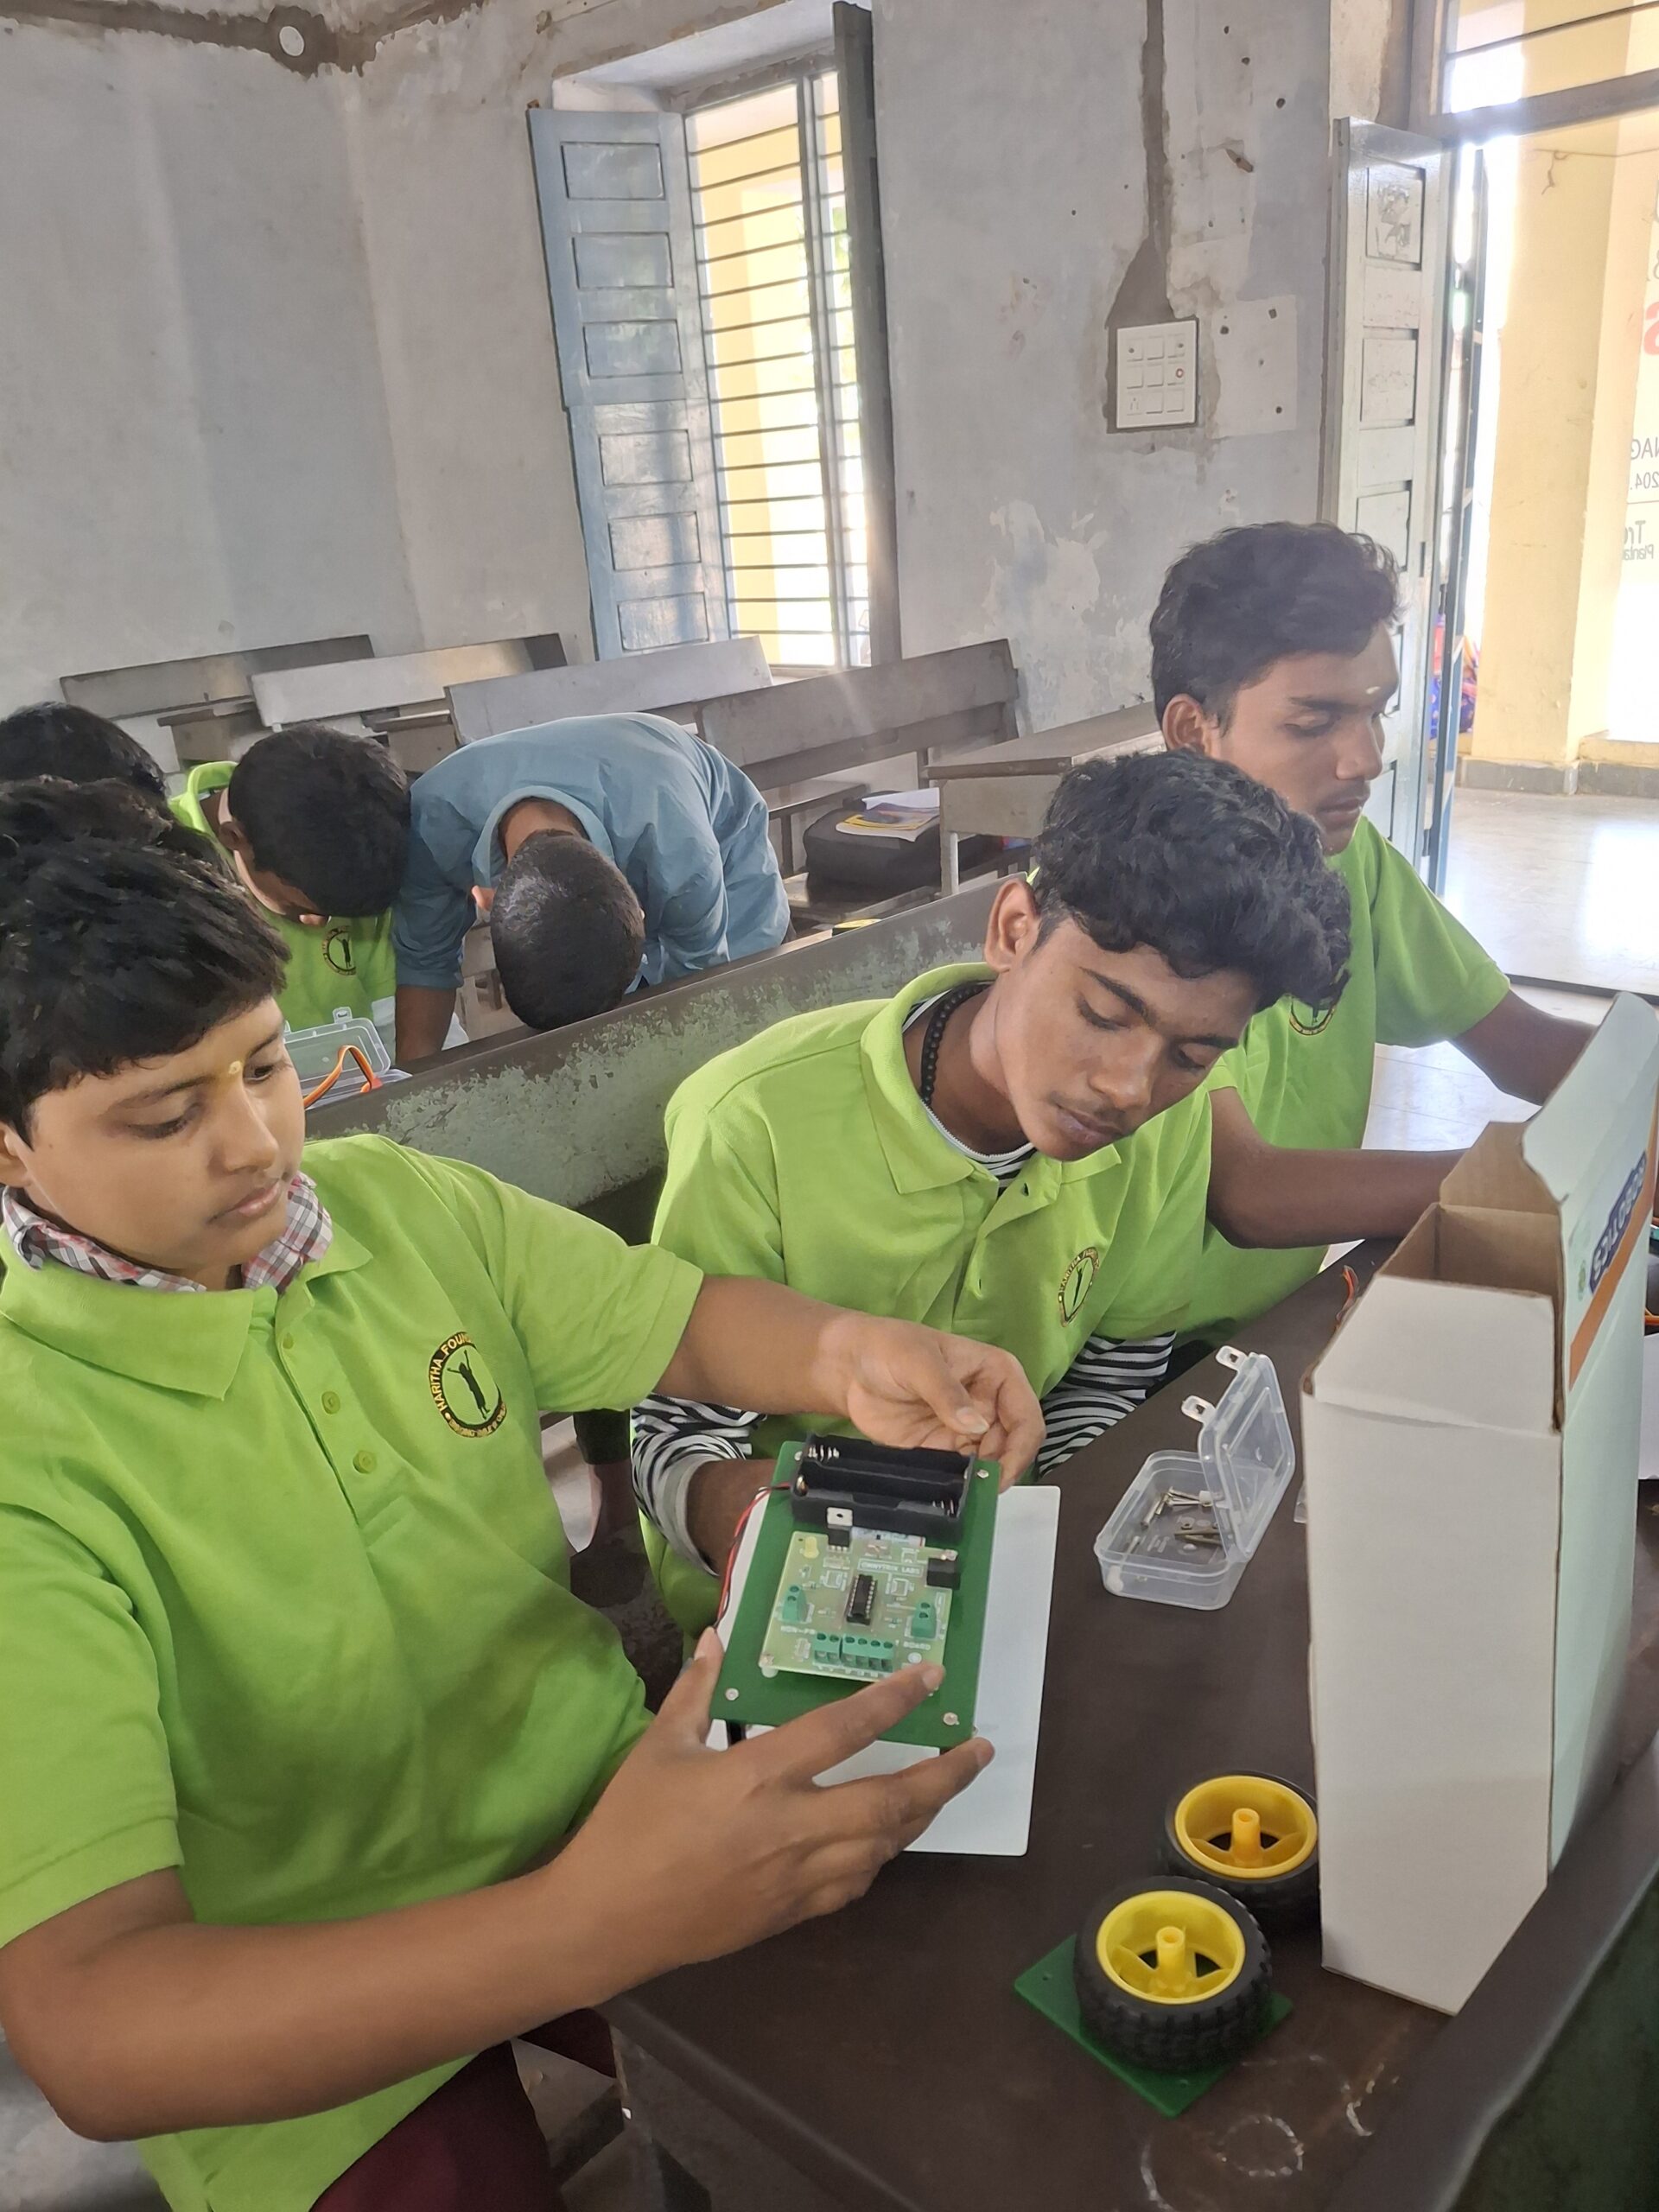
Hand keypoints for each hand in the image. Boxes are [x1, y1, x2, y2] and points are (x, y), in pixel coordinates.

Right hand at [554, 1632, 992, 1987]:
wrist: (606, 1920)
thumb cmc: (629, 1825)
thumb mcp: (660, 1745)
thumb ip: (696, 1689)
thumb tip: (715, 1636)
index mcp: (758, 1775)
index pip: (844, 1730)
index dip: (895, 1700)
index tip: (933, 1677)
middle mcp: (791, 1826)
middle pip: (890, 1800)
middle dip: (944, 1775)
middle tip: (978, 1750)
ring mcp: (796, 1876)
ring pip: (883, 1845)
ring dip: (922, 1814)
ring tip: (945, 1786)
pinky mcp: (790, 1913)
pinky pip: (854, 1884)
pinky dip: (881, 1856)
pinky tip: (888, 1839)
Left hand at [813, 1311, 1043, 1487]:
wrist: (847, 1367)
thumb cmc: (888, 1348)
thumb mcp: (919, 1361)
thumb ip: (947, 1393)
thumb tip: (976, 1427)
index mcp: (997, 1375)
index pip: (1026, 1415)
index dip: (1021, 1446)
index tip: (1001, 1472)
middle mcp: (990, 1405)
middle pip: (1013, 1446)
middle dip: (1002, 1469)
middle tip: (980, 1489)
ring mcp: (967, 1430)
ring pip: (991, 1463)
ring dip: (982, 1481)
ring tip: (964, 1494)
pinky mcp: (943, 1449)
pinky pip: (962, 1472)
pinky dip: (960, 1484)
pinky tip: (949, 1493)